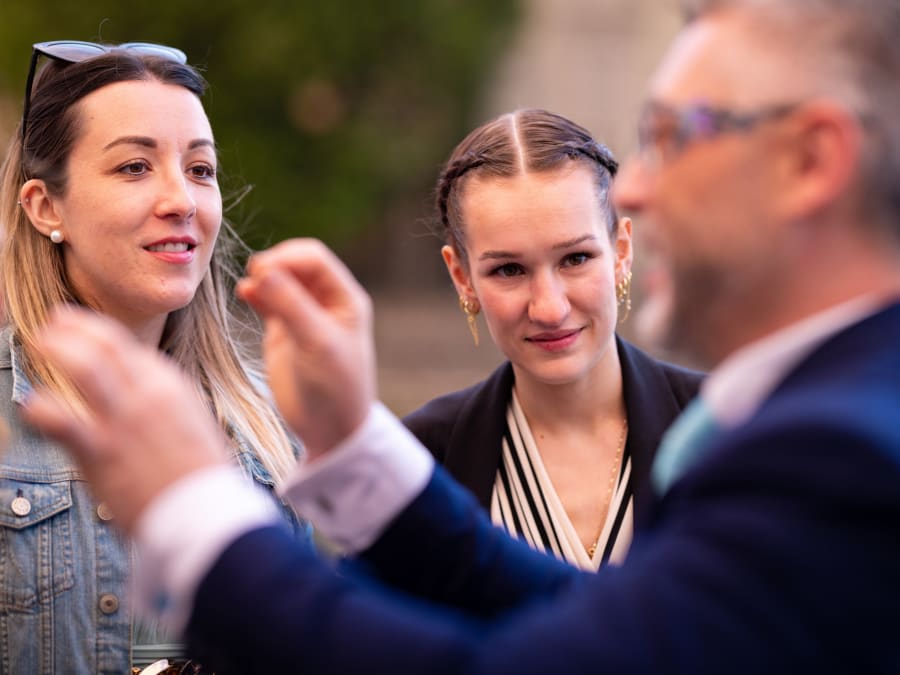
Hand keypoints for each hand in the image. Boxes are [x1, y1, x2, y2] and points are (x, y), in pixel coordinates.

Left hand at [21, 307, 228, 532]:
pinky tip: (31, 405)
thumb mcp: (194, 423)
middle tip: (53, 324)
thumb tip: (145, 392)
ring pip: (85, 366)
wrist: (205, 513)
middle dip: (75, 328)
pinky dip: (41, 407)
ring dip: (59, 348)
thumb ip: (167, 402)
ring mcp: (124, 420)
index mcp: (172, 387)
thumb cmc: (200, 475)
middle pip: (106, 345)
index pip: (129, 348)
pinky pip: (61, 419)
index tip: (79, 327)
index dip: (99, 332)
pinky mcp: (102, 451)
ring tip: (40, 341)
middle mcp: (148, 395)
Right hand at [237, 238, 374, 459]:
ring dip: (262, 278)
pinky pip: (267, 302)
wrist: (330, 429)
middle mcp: (325, 302)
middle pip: (295, 265)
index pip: (315, 259)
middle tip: (254, 277)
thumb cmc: (335, 387)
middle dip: (274, 264)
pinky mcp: (283, 332)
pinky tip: (244, 293)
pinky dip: (255, 294)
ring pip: (279, 281)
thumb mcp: (318, 344)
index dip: (288, 257)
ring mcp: (302, 315)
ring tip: (248, 288)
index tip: (264, 270)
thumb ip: (292, 306)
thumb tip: (263, 270)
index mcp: (345, 299)